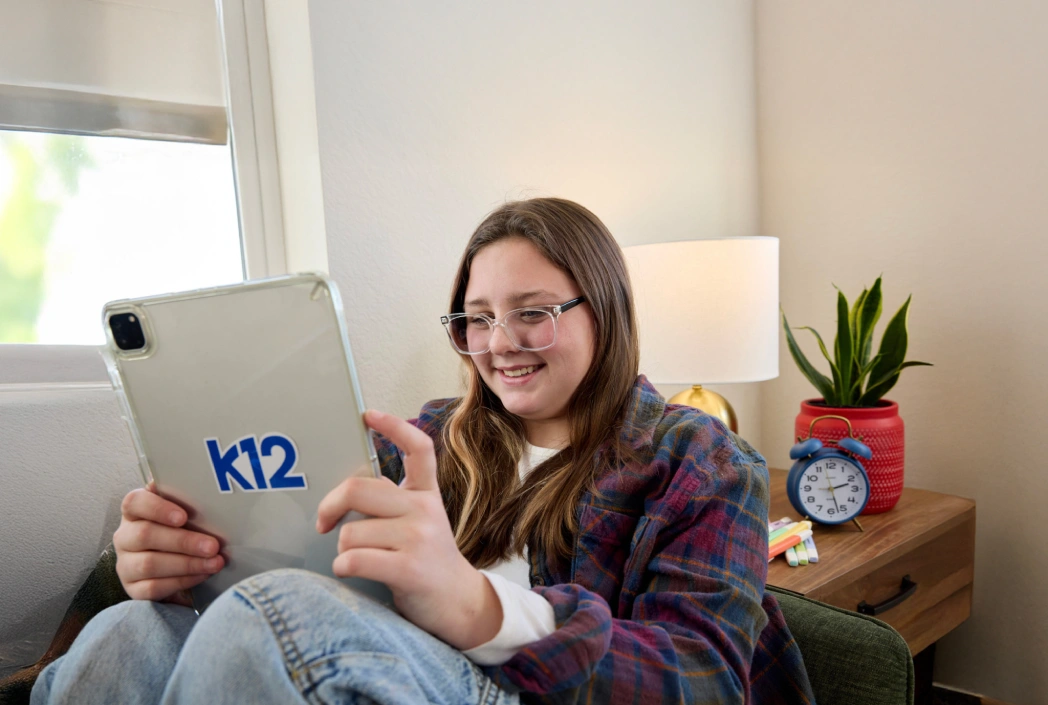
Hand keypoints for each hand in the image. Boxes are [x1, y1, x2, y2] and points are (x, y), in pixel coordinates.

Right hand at [113, 483, 224, 603]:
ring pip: (149, 564)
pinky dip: (182, 581)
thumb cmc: (183, 532)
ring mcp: (125, 564)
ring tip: (214, 562)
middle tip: (212, 546)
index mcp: (135, 512)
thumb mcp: (185, 514)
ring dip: (187, 563)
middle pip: (145, 535)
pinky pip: (154, 587)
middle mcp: (125, 537)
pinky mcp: (133, 589)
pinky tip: (202, 575)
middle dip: (183, 541)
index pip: (135, 502)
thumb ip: (188, 503)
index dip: (157, 508)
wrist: (177, 568)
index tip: (183, 517)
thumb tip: (206, 492)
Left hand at [317, 410, 501, 649]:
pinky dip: (343, 568)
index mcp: (426, 494)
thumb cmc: (426, 560)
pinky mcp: (410, 568)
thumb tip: (348, 490)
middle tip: (325, 522)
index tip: (368, 415)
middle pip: (357, 489)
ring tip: (362, 560)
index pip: (418, 448)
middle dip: (330, 506)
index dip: (393, 427)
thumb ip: (392, 502)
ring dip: (343, 551)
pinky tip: (353, 572)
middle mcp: (425, 510)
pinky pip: (353, 560)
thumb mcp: (420, 522)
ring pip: (350, 533)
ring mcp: (419, 538)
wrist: (457, 603)